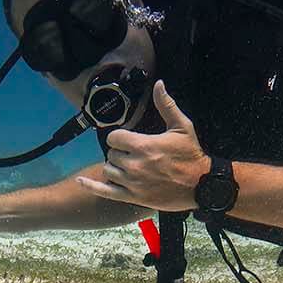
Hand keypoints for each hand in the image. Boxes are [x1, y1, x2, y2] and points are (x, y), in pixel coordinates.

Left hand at [76, 81, 207, 210]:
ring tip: (127, 167)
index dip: (120, 137)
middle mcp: (135, 165)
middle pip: (111, 154)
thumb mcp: (182, 127)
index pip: (115, 137)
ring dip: (115, 167)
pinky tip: (81, 181)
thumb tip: (158, 84)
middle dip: (120, 152)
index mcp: (143, 146)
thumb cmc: (191, 155)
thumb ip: (166, 105)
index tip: (128, 139)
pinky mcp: (133, 197)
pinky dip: (91, 186)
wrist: (202, 185)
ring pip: (108, 171)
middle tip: (133, 155)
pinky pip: (105, 191)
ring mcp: (132, 183)